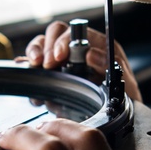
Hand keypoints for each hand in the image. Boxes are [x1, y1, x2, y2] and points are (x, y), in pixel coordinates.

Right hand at [20, 20, 141, 102]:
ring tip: (34, 66)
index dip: (64, 41)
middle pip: (55, 32)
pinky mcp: (51, 73)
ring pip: (42, 43)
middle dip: (46, 45)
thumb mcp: (124, 83)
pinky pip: (34, 63)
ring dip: (34, 52)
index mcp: (97, 45)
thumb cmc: (124, 98)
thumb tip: (91, 53)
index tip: (58, 57)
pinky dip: (27, 65)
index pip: (76, 31)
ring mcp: (63, 60)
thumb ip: (111, 66)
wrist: (117, 118)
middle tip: (44, 64)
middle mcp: (78, 48)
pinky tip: (26, 72)